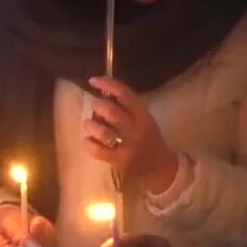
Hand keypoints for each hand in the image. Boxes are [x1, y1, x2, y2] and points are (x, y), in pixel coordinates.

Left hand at [86, 77, 177, 191]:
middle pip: (112, 112)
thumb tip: (103, 90)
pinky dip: (89, 143)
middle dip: (98, 106)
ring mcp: (127, 147)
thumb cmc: (147, 138)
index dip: (107, 85)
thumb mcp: (143, 118)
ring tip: (89, 124)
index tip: (94, 80)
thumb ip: (126, 106)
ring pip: (103, 132)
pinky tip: (88, 140)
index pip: (125, 94)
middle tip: (95, 107)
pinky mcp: (118, 161)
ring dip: (91, 125)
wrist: (158, 166)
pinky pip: (98, 151)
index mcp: (143, 114)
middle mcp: (136, 129)